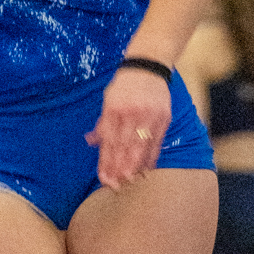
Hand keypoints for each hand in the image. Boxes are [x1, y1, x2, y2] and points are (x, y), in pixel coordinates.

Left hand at [86, 65, 170, 191]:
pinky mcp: (163, 117)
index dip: (107, 162)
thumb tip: (90, 142)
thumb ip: (101, 123)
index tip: (105, 179)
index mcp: (114, 110)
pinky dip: (151, 157)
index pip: (109, 141)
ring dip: (135, 166)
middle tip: (116, 186)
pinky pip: (156, 141)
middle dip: (120, 168)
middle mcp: (131, 114)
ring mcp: (149, 116)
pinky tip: (146, 169)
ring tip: (130, 181)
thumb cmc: (124, 86)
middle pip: (124, 146)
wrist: (148, 67)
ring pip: (141, 146)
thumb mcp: (108, 100)